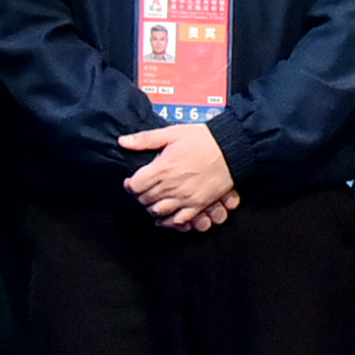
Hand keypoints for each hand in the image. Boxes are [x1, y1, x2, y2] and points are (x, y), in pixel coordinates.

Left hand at [118, 122, 236, 231]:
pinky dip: (170, 221)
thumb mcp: (172, 133)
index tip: (132, 181)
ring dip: (153, 207)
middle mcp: (172, 186)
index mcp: (163, 168)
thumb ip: (145, 139)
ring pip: (158, 211)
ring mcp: (185, 197)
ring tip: (155, 199)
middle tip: (145, 189)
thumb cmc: (203, 139)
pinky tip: (167, 216)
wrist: (231, 147)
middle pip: (145, 200)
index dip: (130, 184)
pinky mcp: (198, 204)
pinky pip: (179, 220)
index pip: (135, 186)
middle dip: (141, 195)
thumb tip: (123, 141)